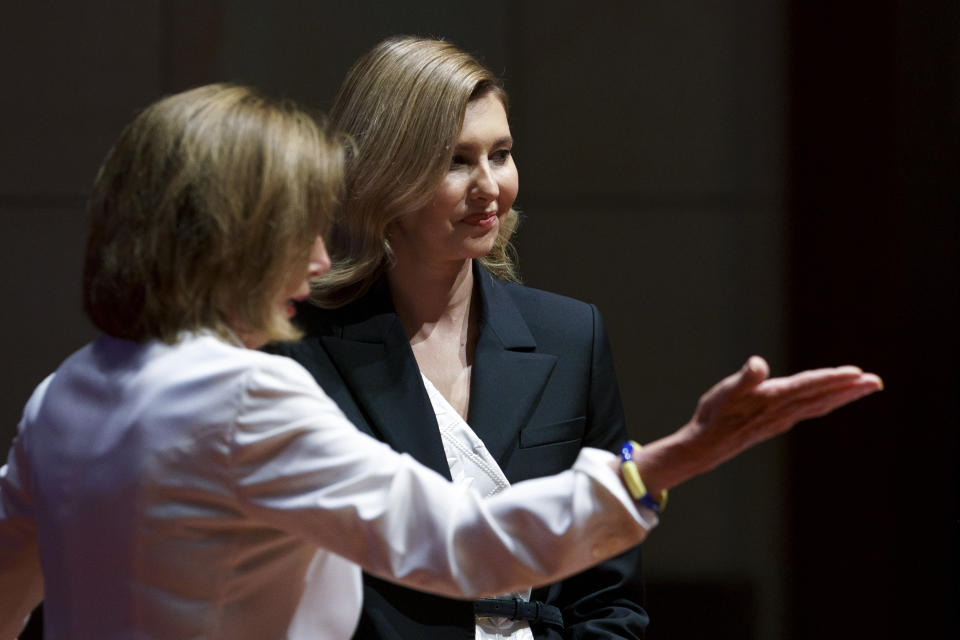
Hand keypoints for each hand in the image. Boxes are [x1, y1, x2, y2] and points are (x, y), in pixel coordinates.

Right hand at [635, 356, 882, 491]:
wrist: (706, 447)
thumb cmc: (714, 415)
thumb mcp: (725, 391)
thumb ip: (745, 378)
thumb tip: (758, 364)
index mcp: (774, 398)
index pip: (810, 386)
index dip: (833, 379)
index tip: (858, 374)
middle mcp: (784, 411)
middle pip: (823, 397)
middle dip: (850, 390)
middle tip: (877, 382)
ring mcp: (782, 419)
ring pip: (819, 405)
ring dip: (843, 396)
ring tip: (864, 387)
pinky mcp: (777, 422)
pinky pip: (809, 410)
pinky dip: (826, 402)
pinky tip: (830, 400)